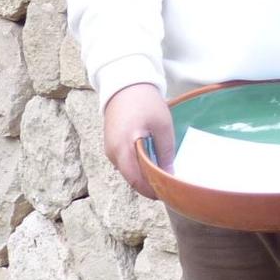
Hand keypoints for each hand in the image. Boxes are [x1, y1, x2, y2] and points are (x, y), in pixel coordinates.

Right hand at [104, 83, 173, 199]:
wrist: (125, 85)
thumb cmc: (145, 103)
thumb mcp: (162, 126)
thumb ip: (165, 151)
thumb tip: (170, 174)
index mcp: (123, 149)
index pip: (136, 180)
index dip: (151, 190)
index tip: (168, 194)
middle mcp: (113, 154)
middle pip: (131, 178)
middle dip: (149, 185)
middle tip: (169, 187)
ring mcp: (110, 150)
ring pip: (128, 171)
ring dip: (144, 175)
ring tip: (164, 175)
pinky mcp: (112, 145)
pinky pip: (125, 162)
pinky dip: (138, 166)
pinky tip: (153, 163)